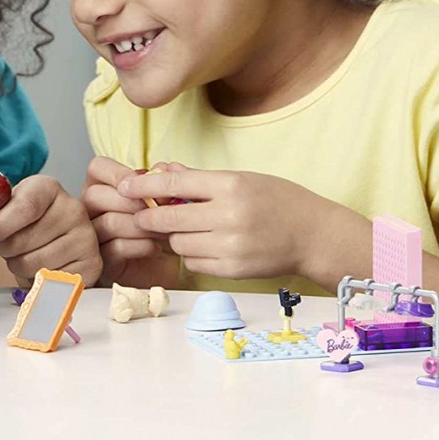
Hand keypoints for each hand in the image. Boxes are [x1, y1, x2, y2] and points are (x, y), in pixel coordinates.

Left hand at [0, 175, 101, 288]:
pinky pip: (51, 281)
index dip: (2, 224)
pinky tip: (39, 268)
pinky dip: (38, 280)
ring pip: (35, 264)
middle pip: (25, 240)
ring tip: (22, 255)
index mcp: (49, 188)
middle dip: (5, 249)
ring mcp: (86, 238)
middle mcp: (74, 209)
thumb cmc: (24, 222)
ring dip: (19, 265)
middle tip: (6, 246)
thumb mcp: (6, 205)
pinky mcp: (92, 265)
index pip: (25, 207)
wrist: (53, 240)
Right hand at [81, 157, 166, 285]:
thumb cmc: (160, 230)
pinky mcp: (102, 263)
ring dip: (142, 224)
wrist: (166, 267)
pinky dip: (141, 246)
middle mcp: (90, 211)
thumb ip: (167, 181)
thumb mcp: (166, 202)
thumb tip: (168, 167)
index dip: (118, 172)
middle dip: (132, 201)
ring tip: (164, 230)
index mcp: (102, 188)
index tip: (141, 180)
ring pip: (108, 222)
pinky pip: (116, 248)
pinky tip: (155, 248)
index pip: (97, 168)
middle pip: (94, 195)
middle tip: (159, 209)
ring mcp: (93, 238)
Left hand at [119, 163, 331, 278]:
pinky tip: (205, 244)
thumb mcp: (241, 179)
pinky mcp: (231, 269)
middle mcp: (229, 216)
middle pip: (167, 219)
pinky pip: (193, 262)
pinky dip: (191, 254)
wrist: (314, 236)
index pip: (174, 184)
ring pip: (177, 243)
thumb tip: (159, 169)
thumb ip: (198, 179)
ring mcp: (230, 246)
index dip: (143, 186)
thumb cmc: (277, 201)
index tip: (124, 186)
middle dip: (148, 217)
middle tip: (141, 215)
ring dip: (173, 237)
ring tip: (188, 228)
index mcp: (231, 186)